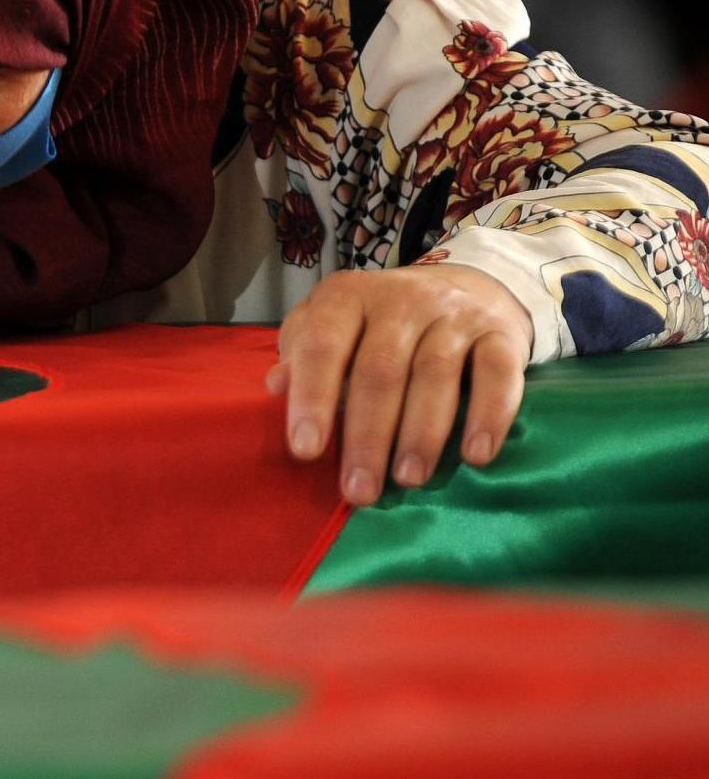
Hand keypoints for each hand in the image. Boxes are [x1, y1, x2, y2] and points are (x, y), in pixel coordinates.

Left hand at [267, 264, 533, 504]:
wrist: (470, 286)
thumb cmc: (382, 324)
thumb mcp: (334, 327)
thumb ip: (303, 354)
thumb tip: (275, 386)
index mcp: (347, 298)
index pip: (323, 345)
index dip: (312, 398)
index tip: (305, 452)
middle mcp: (400, 301)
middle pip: (380, 371)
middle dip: (367, 437)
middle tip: (358, 491)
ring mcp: (454, 315)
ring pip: (436, 374)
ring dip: (421, 434)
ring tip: (407, 479)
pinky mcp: (502, 334)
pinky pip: (498, 373)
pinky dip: (489, 416)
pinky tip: (476, 456)